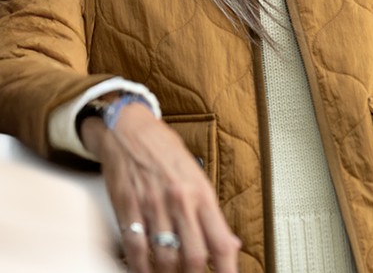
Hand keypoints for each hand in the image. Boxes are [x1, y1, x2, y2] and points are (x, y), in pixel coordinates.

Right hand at [80, 103, 240, 272]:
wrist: (128, 129)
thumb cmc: (163, 150)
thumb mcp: (196, 174)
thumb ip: (211, 211)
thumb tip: (229, 243)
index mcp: (200, 192)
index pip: (220, 241)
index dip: (227, 270)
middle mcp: (179, 200)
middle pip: (194, 256)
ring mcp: (152, 206)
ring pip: (165, 259)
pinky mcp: (127, 209)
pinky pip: (136, 250)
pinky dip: (141, 268)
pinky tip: (146, 272)